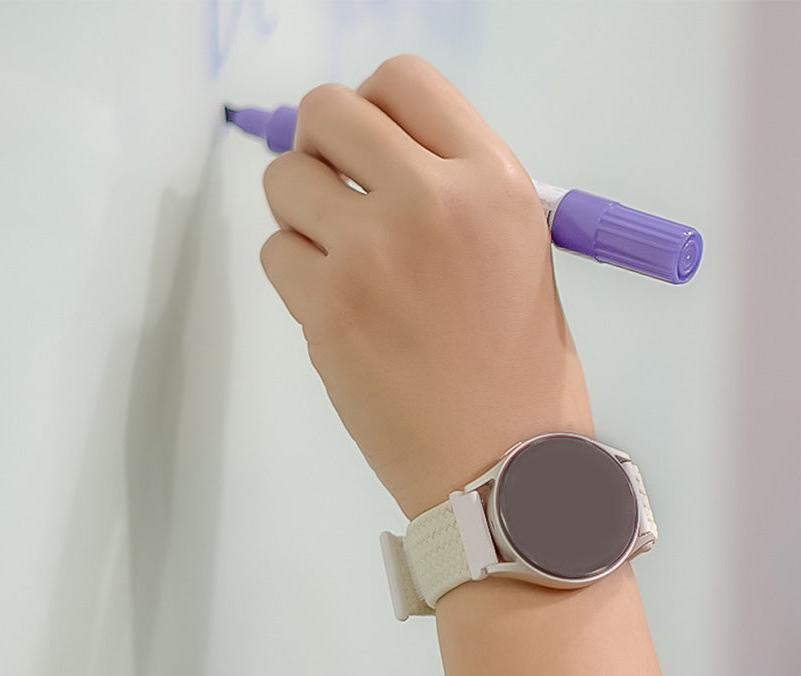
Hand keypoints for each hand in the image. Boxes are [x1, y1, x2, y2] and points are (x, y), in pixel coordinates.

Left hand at [260, 54, 594, 520]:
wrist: (500, 470)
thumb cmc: (526, 376)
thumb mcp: (522, 258)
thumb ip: (457, 199)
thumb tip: (382, 168)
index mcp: (494, 183)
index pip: (404, 80)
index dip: (375, 107)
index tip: (370, 147)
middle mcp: (429, 201)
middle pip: (327, 112)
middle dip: (321, 145)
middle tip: (335, 190)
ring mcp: (369, 256)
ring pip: (283, 181)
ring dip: (301, 211)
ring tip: (339, 260)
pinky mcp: (325, 311)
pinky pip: (275, 255)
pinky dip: (296, 274)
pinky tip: (334, 308)